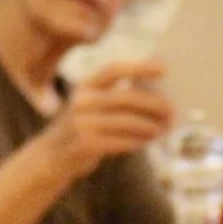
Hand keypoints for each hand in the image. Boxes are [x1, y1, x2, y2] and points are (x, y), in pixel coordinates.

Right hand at [39, 59, 172, 181]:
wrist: (51, 157)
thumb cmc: (81, 128)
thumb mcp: (90, 106)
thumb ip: (114, 96)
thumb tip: (156, 89)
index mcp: (85, 86)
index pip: (114, 69)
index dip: (139, 67)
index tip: (164, 69)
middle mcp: (81, 101)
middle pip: (126, 98)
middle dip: (154, 104)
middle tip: (171, 111)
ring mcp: (82, 124)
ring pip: (127, 122)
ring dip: (150, 126)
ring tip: (163, 129)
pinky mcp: (86, 145)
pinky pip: (122, 141)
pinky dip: (139, 141)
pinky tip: (147, 141)